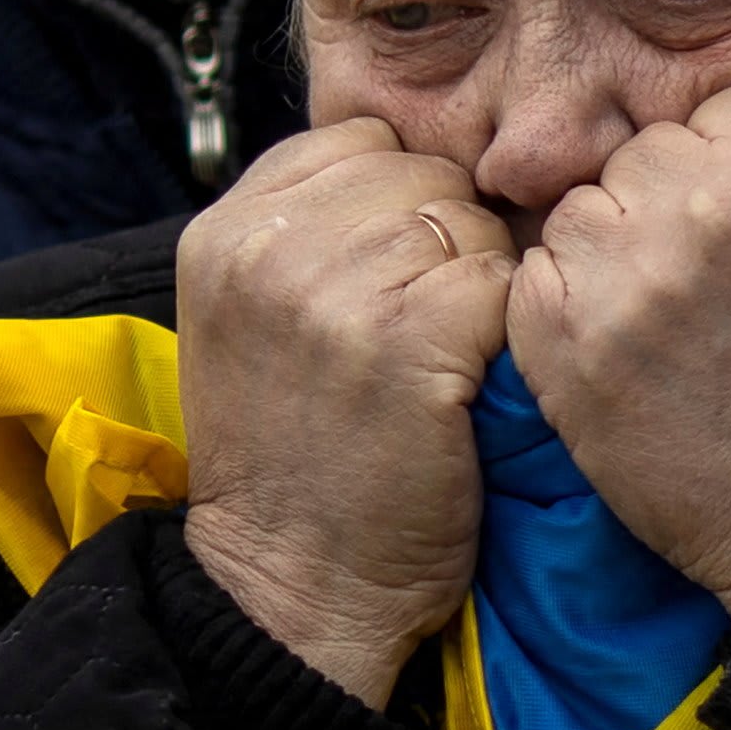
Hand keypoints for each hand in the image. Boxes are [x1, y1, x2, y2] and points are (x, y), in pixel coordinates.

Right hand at [177, 118, 516, 693]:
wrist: (294, 589)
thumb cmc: (298, 463)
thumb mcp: (257, 325)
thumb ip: (310, 234)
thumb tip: (418, 168)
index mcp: (223, 230)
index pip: (358, 141)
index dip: (402, 202)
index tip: (398, 280)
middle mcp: (268, 243)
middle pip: (421, 173)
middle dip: (449, 241)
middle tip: (431, 334)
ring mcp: (335, 285)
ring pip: (470, 221)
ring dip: (484, 288)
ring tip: (448, 365)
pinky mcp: (409, 334)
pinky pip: (504, 280)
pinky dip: (507, 332)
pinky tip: (475, 387)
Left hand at [501, 85, 730, 631]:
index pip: (728, 110)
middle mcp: (697, 206)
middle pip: (648, 155)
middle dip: (679, 203)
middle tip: (721, 283)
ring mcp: (624, 280)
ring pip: (583, 213)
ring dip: (618, 253)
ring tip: (673, 320)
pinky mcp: (567, 350)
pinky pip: (532, 282)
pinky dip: (566, 307)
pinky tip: (623, 348)